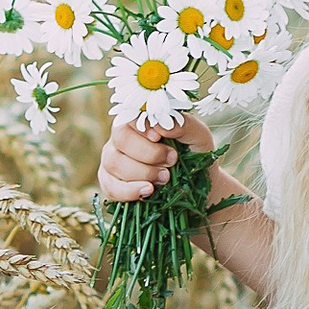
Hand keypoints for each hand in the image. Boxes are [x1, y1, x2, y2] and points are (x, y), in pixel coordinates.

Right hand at [96, 108, 214, 203]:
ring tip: (165, 178)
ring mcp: (112, 160)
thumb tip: (161, 125)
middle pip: (121, 139)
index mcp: (140, 120)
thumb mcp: (198, 136)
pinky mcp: (110, 183)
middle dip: (148, 154)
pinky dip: (129, 191)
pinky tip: (148, 191)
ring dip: (142, 173)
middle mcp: (121, 138)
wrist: (194, 184)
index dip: (143, 128)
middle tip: (172, 161)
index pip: (130, 116)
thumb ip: (184, 125)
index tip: (160, 138)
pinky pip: (110, 187)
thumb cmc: (194, 153)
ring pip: (114, 163)